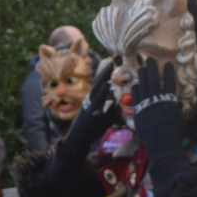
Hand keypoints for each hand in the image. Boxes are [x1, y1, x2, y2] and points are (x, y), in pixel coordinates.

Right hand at [48, 61, 116, 175]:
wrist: (78, 139)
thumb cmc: (91, 129)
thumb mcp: (104, 117)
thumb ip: (111, 109)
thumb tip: (119, 102)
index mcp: (95, 99)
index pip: (102, 83)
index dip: (108, 73)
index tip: (115, 62)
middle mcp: (91, 99)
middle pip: (99, 81)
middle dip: (107, 69)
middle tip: (114, 57)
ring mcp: (89, 104)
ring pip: (97, 86)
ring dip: (104, 75)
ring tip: (111, 65)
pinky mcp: (89, 111)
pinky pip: (96, 99)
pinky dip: (102, 91)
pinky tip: (107, 84)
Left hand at [131, 58, 184, 162]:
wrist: (161, 140)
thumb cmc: (174, 131)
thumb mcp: (180, 118)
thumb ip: (176, 109)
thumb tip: (177, 104)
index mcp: (170, 98)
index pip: (169, 81)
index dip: (168, 72)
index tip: (167, 64)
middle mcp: (158, 97)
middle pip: (153, 78)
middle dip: (152, 68)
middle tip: (149, 59)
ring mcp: (147, 102)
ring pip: (143, 84)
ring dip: (142, 75)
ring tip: (141, 67)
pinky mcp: (139, 108)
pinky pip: (136, 95)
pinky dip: (136, 88)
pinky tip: (135, 83)